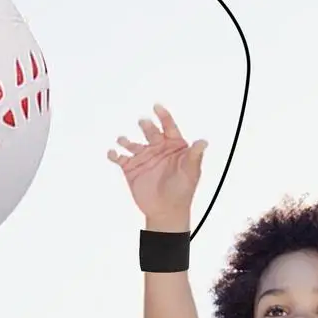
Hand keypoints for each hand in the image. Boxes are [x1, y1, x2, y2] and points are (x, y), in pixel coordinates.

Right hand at [108, 104, 206, 228]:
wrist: (166, 210)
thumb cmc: (182, 191)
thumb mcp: (191, 171)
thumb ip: (195, 155)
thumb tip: (204, 142)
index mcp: (173, 147)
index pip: (169, 127)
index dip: (164, 116)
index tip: (158, 107)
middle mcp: (157, 149)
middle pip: (150, 132)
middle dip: (147, 126)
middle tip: (143, 122)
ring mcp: (144, 158)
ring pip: (132, 143)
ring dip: (126, 140)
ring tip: (123, 140)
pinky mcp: (131, 169)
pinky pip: (120, 158)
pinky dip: (114, 154)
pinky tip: (113, 153)